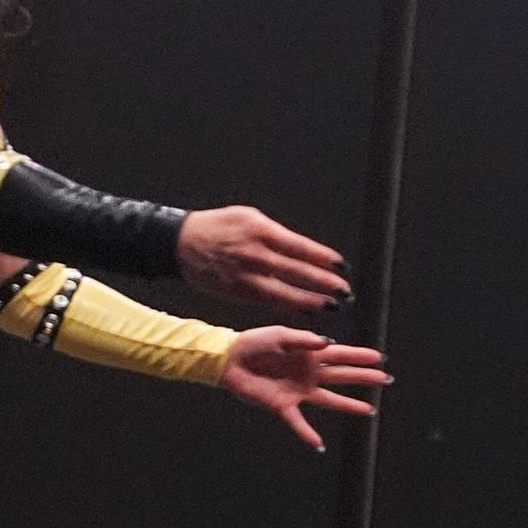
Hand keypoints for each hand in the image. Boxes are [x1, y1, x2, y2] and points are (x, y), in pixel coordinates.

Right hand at [178, 206, 351, 311]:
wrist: (182, 242)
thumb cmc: (220, 226)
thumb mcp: (249, 217)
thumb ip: (275, 234)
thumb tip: (302, 250)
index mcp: (261, 231)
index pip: (300, 247)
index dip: (323, 258)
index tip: (341, 266)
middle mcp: (255, 254)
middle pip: (297, 271)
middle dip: (324, 283)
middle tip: (344, 291)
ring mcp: (246, 276)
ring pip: (284, 292)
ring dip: (310, 301)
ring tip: (330, 306)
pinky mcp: (237, 291)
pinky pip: (268, 302)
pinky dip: (289, 307)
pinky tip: (305, 311)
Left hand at [223, 327, 388, 448]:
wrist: (231, 359)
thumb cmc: (255, 343)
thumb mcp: (280, 335)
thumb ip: (304, 340)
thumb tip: (328, 343)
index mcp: (310, 354)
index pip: (341, 355)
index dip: (360, 356)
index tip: (380, 357)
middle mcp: (309, 373)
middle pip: (342, 376)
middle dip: (364, 377)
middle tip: (385, 380)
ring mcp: (298, 390)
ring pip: (329, 399)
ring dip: (349, 405)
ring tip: (369, 411)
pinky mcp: (282, 405)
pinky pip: (298, 422)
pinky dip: (307, 434)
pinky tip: (319, 445)